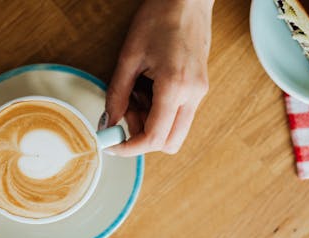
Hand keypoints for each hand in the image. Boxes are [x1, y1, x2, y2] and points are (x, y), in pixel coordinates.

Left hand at [102, 0, 213, 155]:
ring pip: (174, 131)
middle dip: (143, 138)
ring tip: (136, 93)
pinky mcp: (199, 89)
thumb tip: (108, 123)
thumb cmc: (159, 19)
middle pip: (169, 143)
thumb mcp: (128, 57)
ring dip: (150, 123)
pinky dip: (159, 112)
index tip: (112, 145)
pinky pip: (179, 115)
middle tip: (124, 116)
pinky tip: (148, 89)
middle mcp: (193, 95)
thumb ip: (117, 95)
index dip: (130, 148)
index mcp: (175, 87)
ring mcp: (199, 93)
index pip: (154, 138)